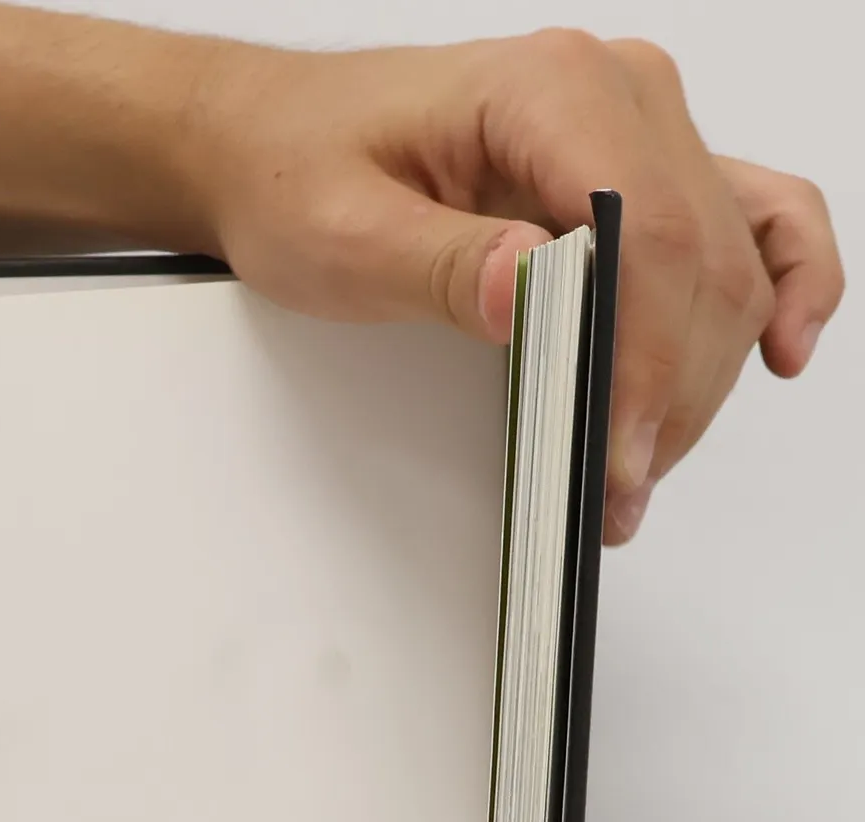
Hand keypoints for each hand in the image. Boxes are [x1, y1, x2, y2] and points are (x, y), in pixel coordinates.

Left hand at [194, 32, 843, 542]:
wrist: (275, 143)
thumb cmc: (301, 175)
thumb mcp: (342, 234)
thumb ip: (440, 265)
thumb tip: (528, 292)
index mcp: (550, 90)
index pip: (646, 232)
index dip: (644, 359)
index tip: (618, 456)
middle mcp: (619, 95)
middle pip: (701, 259)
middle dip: (668, 394)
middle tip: (615, 496)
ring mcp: (641, 128)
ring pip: (728, 261)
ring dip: (702, 376)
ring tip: (636, 475)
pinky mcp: (640, 169)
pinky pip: (751, 217)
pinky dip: (781, 283)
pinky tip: (780, 353)